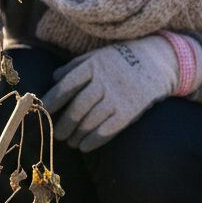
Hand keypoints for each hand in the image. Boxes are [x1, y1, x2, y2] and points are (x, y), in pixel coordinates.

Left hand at [41, 36, 178, 151]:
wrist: (157, 60)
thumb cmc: (119, 60)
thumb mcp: (96, 56)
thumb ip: (74, 66)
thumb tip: (54, 78)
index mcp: (92, 66)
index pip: (66, 86)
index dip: (53, 100)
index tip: (44, 111)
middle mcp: (104, 81)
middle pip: (77, 108)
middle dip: (63, 124)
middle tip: (56, 134)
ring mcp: (118, 96)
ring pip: (91, 121)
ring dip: (76, 135)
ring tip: (70, 142)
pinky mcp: (131, 110)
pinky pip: (109, 129)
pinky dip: (94, 140)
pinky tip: (84, 146)